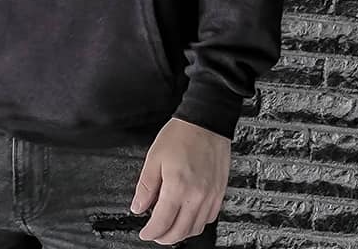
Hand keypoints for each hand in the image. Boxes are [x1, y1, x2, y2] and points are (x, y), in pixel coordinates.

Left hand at [129, 117, 230, 244]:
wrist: (206, 121)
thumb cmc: (181, 134)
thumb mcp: (154, 157)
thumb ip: (145, 186)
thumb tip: (138, 207)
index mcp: (177, 186)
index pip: (162, 222)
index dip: (150, 232)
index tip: (145, 232)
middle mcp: (196, 195)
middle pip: (180, 232)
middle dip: (164, 237)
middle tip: (155, 234)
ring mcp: (211, 195)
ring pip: (196, 228)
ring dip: (181, 233)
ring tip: (170, 228)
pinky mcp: (220, 192)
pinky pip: (209, 218)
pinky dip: (197, 223)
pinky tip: (188, 217)